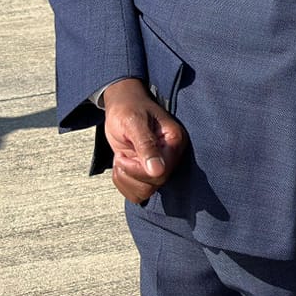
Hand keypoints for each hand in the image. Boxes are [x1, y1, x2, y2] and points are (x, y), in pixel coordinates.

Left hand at [99, 78, 189, 204]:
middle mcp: (171, 156)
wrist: (123, 103)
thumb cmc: (128, 107)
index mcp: (174, 141)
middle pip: (154, 185)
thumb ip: (146, 145)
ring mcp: (160, 165)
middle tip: (121, 156)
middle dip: (131, 173)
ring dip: (126, 179)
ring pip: (145, 192)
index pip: (161, 172)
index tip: (121, 157)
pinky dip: (124, 182)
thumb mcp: (133, 122)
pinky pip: (138, 192)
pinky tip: (121, 165)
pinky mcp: (148, 170)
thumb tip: (157, 171)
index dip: (138, 170)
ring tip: (121, 160)